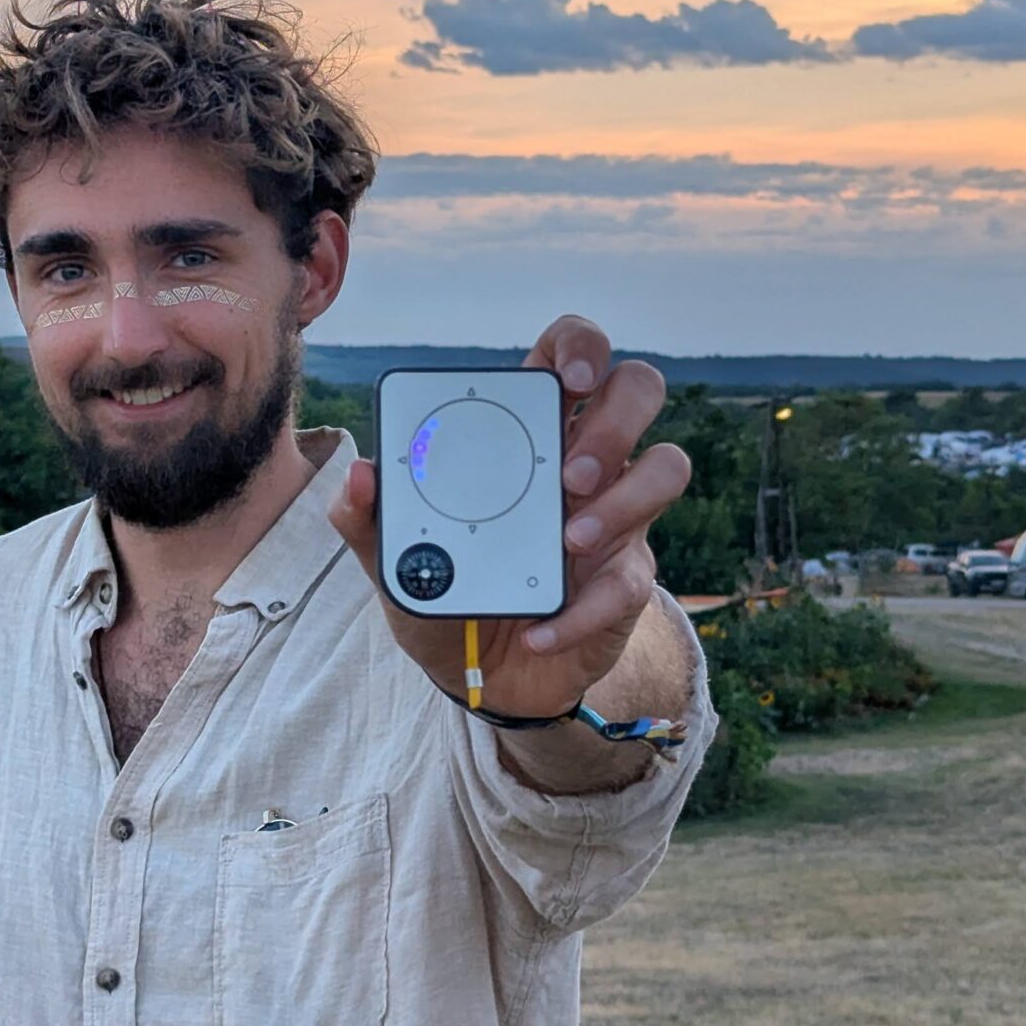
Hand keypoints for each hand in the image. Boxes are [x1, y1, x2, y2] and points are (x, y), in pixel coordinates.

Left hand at [330, 316, 690, 719]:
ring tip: (567, 542)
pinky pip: (630, 581)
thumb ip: (370, 520)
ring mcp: (616, 516)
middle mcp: (583, 462)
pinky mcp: (626, 580)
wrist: (484, 679)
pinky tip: (540, 631)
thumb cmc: (447, 594)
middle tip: (568, 474)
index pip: (570, 356)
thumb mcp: (397, 562)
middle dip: (615, 419)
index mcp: (529, 434)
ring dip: (623, 500)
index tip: (567, 378)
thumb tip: (358, 476)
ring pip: (667, 467)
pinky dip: (582, 611)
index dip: (580, 346)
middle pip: (637, 390)